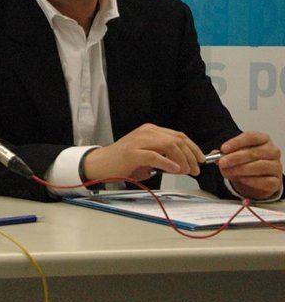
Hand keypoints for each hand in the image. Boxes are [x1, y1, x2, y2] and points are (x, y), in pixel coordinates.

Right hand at [83, 124, 205, 183]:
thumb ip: (163, 156)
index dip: (193, 147)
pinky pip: (155, 156)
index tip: (201, 160)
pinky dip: (168, 163)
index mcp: (150, 131)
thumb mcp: (147, 155)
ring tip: (186, 171)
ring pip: (169, 146)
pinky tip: (175, 169)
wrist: (100, 164)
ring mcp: (138, 141)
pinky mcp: (132, 153)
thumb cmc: (123, 162)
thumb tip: (183, 165)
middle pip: (177, 140)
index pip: (178, 135)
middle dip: (191, 155)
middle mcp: (146, 132)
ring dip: (182, 159)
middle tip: (196, 169)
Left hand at [214, 131, 282, 200]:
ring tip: (227, 172)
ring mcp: (276, 166)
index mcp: (263, 139)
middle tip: (222, 162)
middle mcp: (273, 151)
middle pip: (254, 152)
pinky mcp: (276, 181)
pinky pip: (265, 181)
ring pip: (260, 166)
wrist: (257, 178)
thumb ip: (225, 153)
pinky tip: (240, 179)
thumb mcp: (234, 154)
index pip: (251, 137)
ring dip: (241, 169)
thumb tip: (215, 154)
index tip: (223, 149)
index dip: (236, 142)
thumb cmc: (246, 162)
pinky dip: (251, 180)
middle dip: (235, 158)